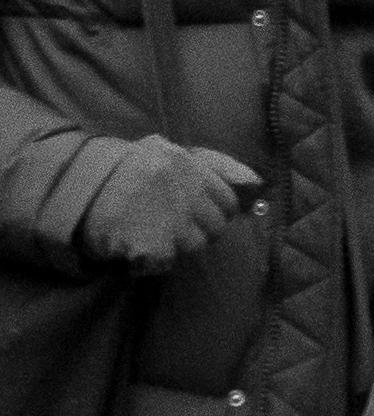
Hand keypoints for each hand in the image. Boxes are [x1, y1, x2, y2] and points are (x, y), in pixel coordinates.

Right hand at [77, 137, 258, 273]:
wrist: (73, 190)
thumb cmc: (126, 172)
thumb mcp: (167, 154)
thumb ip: (216, 164)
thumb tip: (257, 181)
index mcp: (184, 164)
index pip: (227, 200)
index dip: (214, 209)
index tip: (193, 209)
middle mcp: (180, 188)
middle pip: (216, 226)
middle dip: (198, 228)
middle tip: (166, 220)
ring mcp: (169, 219)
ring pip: (197, 245)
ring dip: (177, 243)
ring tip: (149, 228)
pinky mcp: (155, 245)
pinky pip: (169, 261)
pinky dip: (154, 258)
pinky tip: (135, 241)